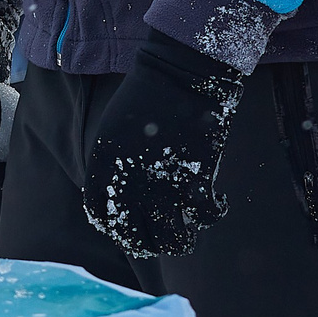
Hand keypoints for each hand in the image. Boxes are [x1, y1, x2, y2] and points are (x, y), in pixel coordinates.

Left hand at [81, 34, 244, 258]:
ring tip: (186, 228)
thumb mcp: (113, 129)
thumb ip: (113, 165)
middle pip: (134, 238)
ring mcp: (162, 185)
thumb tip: (123, 199)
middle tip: (160, 236)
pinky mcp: (196, 180)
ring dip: (180, 240)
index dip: (115, 227)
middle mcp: (129, 182)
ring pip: (172, 241)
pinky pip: (206, 218)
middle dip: (147, 243)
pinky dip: (214, 213)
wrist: (179, 73)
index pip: (100, 216)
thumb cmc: (146, 96)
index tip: (129, 226)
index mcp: (103, 165)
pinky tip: (217, 201)